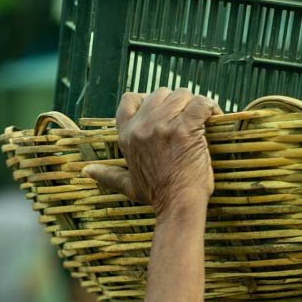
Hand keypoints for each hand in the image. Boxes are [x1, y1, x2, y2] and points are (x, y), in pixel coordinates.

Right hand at [83, 87, 222, 212]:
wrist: (177, 207)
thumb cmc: (157, 198)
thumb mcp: (128, 186)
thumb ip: (109, 176)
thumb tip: (86, 172)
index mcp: (127, 134)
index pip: (130, 99)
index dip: (149, 99)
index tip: (164, 113)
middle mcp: (142, 126)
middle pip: (160, 93)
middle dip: (176, 103)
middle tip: (188, 120)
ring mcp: (163, 125)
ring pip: (182, 95)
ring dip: (195, 104)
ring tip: (203, 121)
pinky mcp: (185, 128)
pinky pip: (201, 103)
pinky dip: (211, 107)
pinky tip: (215, 118)